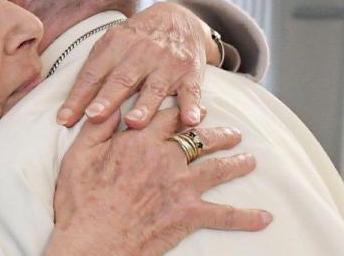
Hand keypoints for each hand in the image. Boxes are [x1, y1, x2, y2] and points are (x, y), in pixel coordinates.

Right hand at [46, 107, 271, 255]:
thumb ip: (98, 126)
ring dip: (236, 163)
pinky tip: (264, 217)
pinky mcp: (188, 215)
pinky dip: (246, 217)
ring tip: (249, 159)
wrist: (92, 240)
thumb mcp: (79, 154)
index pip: (168, 117)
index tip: (193, 109)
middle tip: (231, 133)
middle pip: (199, 138)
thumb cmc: (80, 200)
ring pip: (217, 169)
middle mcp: (166, 159)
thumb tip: (108, 103)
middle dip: (218, 134)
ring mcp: (181, 187)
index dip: (182, 110)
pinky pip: (224, 215)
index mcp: (140, 141)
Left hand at [57, 2, 214, 129]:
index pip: (93, 74)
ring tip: (134, 123)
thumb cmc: (137, 39)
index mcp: (116, 44)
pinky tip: (190, 120)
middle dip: (107, 99)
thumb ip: (94, 69)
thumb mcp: (112, 42)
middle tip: (93, 117)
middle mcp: (142, 52)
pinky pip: (192, 91)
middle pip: (122, 79)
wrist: (179, 18)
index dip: (78, 96)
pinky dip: (191, 106)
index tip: (64, 119)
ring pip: (154, 87)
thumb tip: (70, 105)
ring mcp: (167, 63)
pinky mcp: (191, 73)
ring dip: (144, 106)